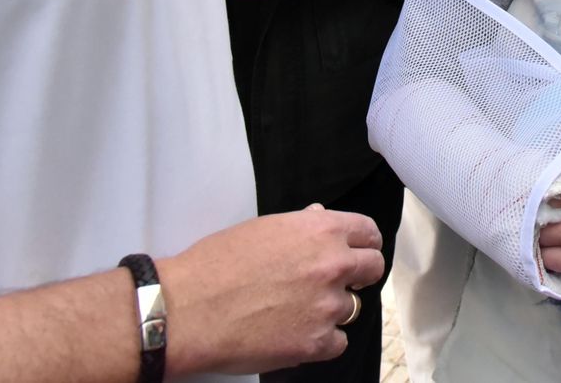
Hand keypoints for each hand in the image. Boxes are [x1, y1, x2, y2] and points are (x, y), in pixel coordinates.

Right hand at [158, 204, 385, 375]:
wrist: (188, 309)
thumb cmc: (216, 265)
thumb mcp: (262, 229)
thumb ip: (302, 226)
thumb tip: (320, 218)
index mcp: (322, 230)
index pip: (368, 233)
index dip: (363, 243)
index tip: (358, 252)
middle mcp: (333, 265)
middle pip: (372, 269)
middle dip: (357, 275)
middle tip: (333, 283)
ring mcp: (327, 306)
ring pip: (351, 308)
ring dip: (331, 309)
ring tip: (296, 310)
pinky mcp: (315, 343)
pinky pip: (337, 342)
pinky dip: (321, 341)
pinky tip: (294, 333)